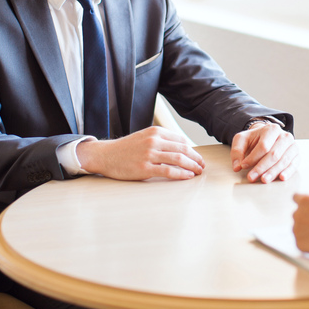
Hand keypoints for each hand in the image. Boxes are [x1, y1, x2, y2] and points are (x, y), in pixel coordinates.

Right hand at [76, 126, 204, 180]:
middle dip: (196, 159)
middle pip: (183, 149)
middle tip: (202, 166)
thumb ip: (162, 141)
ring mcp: (149, 154)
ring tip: (198, 172)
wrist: (106, 155)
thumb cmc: (126, 148)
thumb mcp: (145, 137)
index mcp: (155, 132)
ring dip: (192, 166)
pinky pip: (168, 171)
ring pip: (178, 159)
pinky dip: (181, 174)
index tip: (198, 158)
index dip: (193, 150)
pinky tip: (188, 176)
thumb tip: (182, 150)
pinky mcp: (144, 168)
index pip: (181, 140)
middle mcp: (153, 141)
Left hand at [230, 122, 298, 182]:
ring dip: (273, 172)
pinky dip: (288, 172)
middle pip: (274, 154)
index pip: (263, 146)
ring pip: (283, 161)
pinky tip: (281, 178)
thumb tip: (237, 167)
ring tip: (263, 180)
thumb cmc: (255, 140)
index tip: (243, 166)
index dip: (253, 157)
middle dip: (262, 167)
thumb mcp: (242, 140)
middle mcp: (285, 136)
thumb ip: (237, 151)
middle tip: (251, 177)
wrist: (268, 137)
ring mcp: (293, 146)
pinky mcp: (297, 156)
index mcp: (271, 129)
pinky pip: (294, 165)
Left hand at [292, 193, 308, 268]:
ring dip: (306, 229)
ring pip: (298, 228)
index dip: (302, 201)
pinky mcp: (298, 243)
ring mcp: (296, 229)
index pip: (296, 197)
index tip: (307, 205)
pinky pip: (302, 240)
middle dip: (305, 217)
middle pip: (298, 214)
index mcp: (305, 201)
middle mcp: (297, 214)